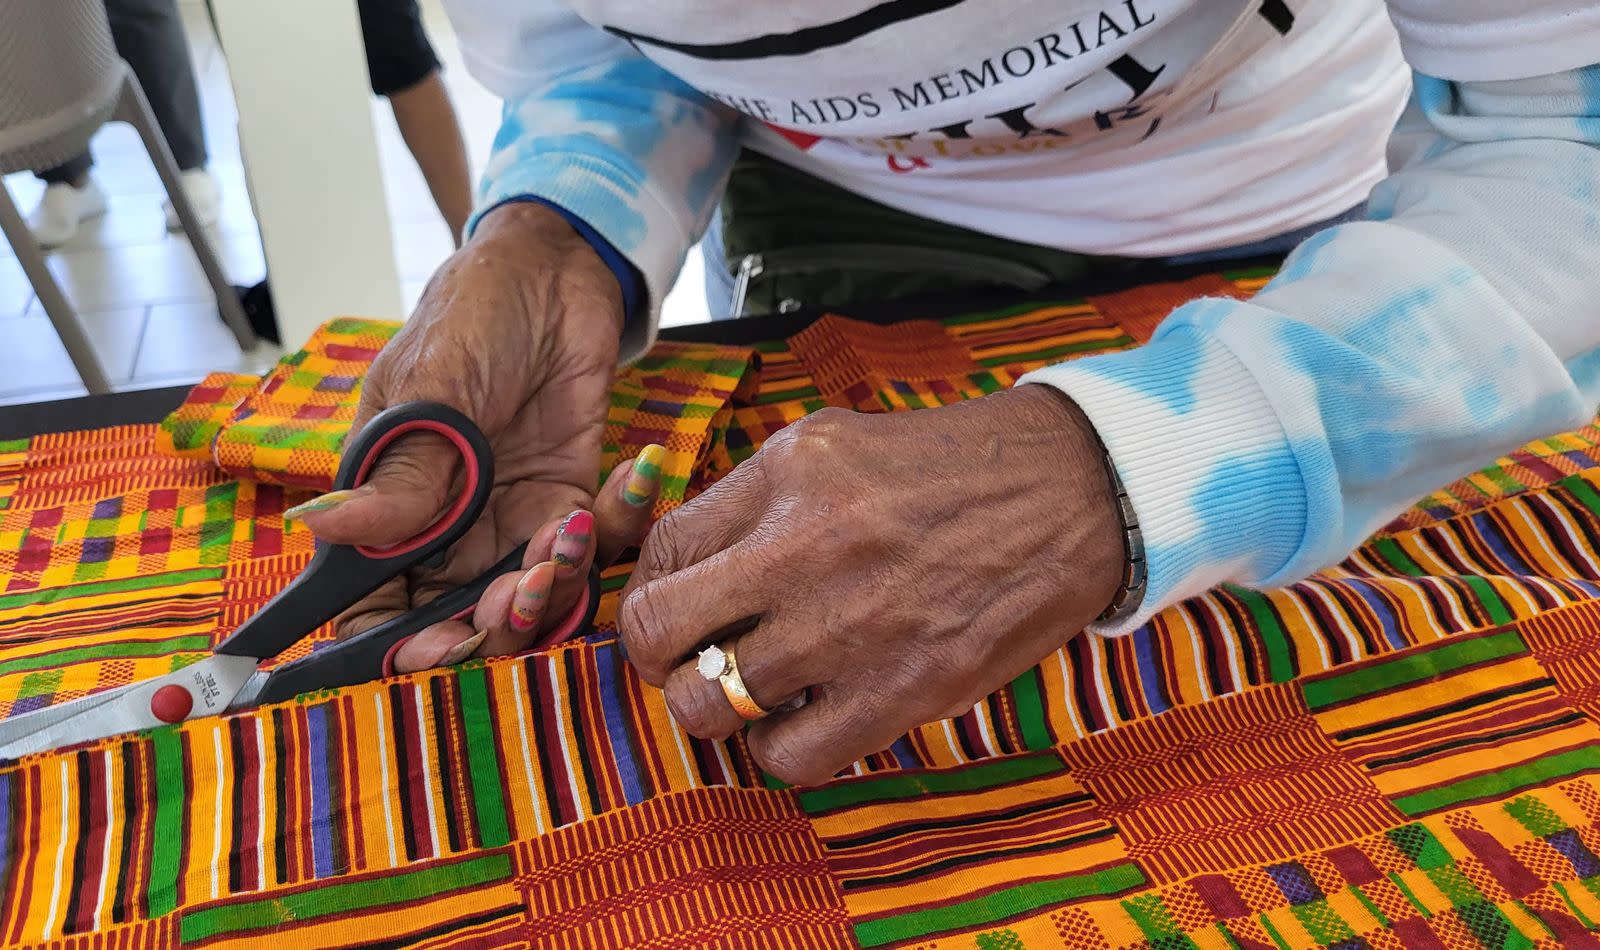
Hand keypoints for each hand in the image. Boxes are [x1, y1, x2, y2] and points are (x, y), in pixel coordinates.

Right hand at [287, 203, 654, 669]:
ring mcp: (514, 519)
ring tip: (568, 530)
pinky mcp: (574, 498)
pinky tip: (626, 476)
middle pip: (463, 620)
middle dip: (496, 625)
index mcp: (387, 510)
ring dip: (556, 583)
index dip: (402, 645)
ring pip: (534, 597)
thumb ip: (398, 471)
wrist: (553, 270)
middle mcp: (449, 530)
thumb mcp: (431, 388)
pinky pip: (600, 544)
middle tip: (524, 590)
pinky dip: (617, 524)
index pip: (375, 607)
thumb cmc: (470, 316)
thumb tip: (323, 526)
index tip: (440, 646)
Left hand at [617, 386, 1125, 785]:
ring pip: (711, 706)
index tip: (672, 607)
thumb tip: (678, 564)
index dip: (648, 588)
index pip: (658, 550)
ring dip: (714, 706)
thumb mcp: (832, 443)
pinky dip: (778, 748)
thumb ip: (748, 499)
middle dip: (656, 655)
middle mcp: (807, 548)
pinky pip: (790, 757)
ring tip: (747, 691)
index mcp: (785, 477)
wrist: (1069, 493)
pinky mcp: (905, 690)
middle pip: (657, 631)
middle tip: (686, 658)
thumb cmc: (946, 469)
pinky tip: (802, 717)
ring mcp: (854, 626)